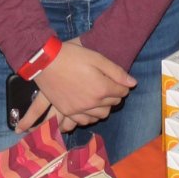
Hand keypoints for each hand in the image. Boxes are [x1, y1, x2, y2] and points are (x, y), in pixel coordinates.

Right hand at [17, 38, 133, 132]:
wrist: (46, 61)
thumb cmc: (72, 56)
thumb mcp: (97, 58)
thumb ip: (117, 72)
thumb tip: (133, 83)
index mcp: (102, 89)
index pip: (121, 92)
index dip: (122, 85)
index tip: (118, 80)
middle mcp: (92, 103)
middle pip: (112, 105)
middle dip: (114, 96)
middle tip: (108, 86)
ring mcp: (78, 109)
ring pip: (99, 116)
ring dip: (103, 108)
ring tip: (99, 98)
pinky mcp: (67, 111)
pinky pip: (83, 121)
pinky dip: (89, 116)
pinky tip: (88, 108)